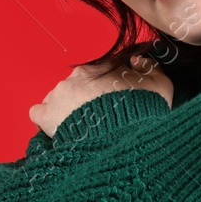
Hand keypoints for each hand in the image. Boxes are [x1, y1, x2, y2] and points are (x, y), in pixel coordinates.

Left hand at [29, 55, 174, 137]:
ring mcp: (59, 95)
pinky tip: (59, 130)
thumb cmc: (142, 114)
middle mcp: (78, 77)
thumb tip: (137, 60)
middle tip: (97, 118)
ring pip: (59, 98)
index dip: (107, 87)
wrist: (122, 140)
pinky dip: (47, 120)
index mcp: (102, 69)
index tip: (112, 101)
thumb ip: (150, 68)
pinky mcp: (47, 115)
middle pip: (78, 84)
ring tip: (80, 128)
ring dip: (67, 109)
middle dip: (86, 99)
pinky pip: (39, 113)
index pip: (101, 71)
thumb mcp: (161, 86)